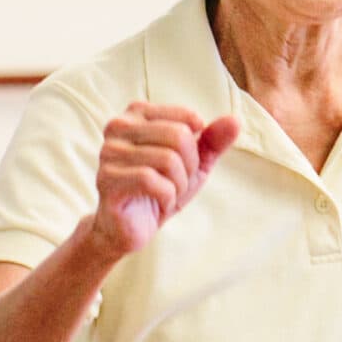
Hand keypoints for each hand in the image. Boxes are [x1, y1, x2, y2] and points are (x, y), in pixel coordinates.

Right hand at [85, 102, 241, 256]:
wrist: (131, 227)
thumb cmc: (160, 189)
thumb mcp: (194, 163)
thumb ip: (213, 141)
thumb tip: (235, 121)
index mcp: (137, 114)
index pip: (186, 119)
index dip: (195, 147)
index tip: (183, 163)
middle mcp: (118, 127)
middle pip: (179, 136)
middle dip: (188, 166)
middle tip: (176, 183)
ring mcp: (109, 152)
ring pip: (168, 159)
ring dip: (178, 184)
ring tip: (167, 193)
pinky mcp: (107, 179)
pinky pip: (152, 181)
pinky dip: (167, 196)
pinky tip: (159, 203)